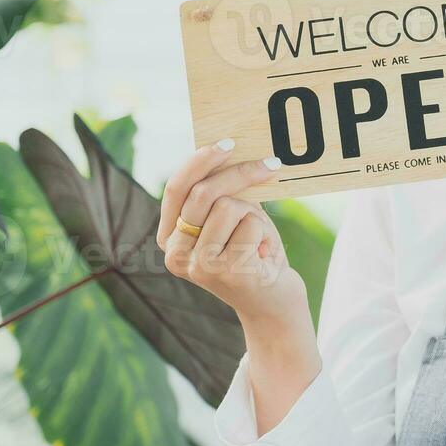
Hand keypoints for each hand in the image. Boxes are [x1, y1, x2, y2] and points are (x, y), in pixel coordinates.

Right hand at [156, 140, 308, 331]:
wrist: (274, 303)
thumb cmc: (253, 252)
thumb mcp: (233, 219)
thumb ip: (221, 194)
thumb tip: (227, 148)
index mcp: (171, 237)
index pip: (176, 189)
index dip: (200, 161)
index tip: (228, 142)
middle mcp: (176, 254)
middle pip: (203, 192)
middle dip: (240, 172)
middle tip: (271, 164)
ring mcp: (199, 266)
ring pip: (229, 206)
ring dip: (255, 214)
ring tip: (257, 238)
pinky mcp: (225, 272)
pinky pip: (251, 225)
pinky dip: (265, 233)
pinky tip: (263, 256)